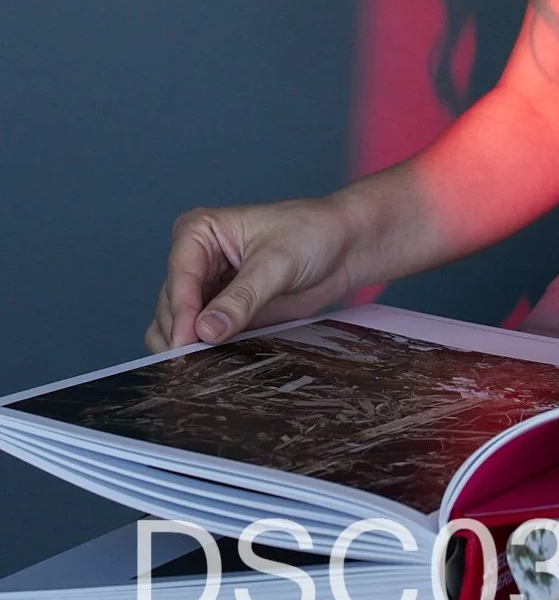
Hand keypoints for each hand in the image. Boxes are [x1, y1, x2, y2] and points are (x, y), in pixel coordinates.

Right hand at [145, 198, 360, 351]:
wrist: (345, 246)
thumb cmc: (312, 234)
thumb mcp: (276, 264)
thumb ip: (241, 299)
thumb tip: (206, 331)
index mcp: (198, 232)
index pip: (179, 278)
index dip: (181, 313)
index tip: (186, 343)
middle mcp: (195, 260)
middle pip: (172, 306)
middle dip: (183, 335)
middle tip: (199, 364)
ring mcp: (208, 288)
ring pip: (180, 326)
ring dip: (191, 348)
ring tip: (208, 368)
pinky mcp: (224, 312)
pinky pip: (203, 338)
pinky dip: (207, 353)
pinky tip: (218, 366)